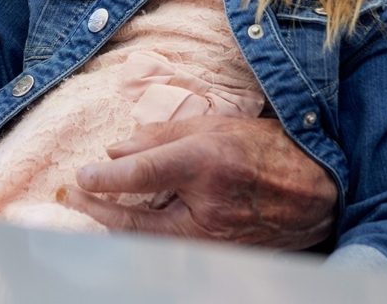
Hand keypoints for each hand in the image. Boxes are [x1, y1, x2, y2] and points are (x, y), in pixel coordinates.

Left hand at [63, 115, 336, 247]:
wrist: (315, 190)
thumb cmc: (265, 148)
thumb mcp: (215, 125)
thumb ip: (162, 137)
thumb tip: (116, 152)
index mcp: (206, 165)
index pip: (141, 175)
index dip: (105, 179)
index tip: (80, 176)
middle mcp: (208, 208)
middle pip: (136, 223)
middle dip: (97, 211)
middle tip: (71, 197)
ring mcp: (215, 242)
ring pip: (152, 243)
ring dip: (118, 227)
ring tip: (93, 207)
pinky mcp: (220, 261)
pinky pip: (174, 252)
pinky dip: (147, 239)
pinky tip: (129, 224)